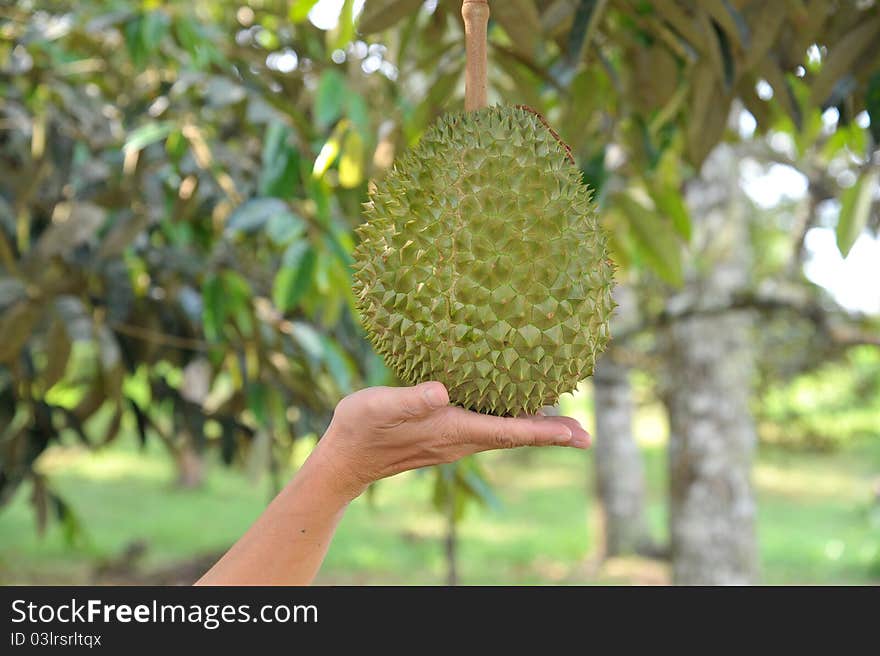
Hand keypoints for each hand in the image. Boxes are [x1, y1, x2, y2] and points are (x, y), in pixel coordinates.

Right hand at [310, 381, 589, 500]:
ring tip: (562, 421)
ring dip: (533, 428)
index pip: (510, 432)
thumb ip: (412, 399)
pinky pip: (488, 429)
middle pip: (515, 436)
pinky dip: (510, 422)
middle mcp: (460, 440)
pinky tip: (513, 410)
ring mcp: (453, 441)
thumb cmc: (362, 428)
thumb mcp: (381, 406)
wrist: (345, 459)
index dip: (546, 431)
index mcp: (453, 430)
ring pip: (503, 433)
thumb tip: (443, 391)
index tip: (579, 435)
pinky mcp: (444, 436)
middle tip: (585, 433)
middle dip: (551, 433)